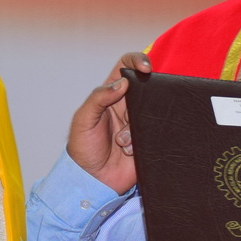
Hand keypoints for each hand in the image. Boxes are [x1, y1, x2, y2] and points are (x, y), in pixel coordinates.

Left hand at [66, 51, 150, 193]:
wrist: (93, 180)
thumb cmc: (83, 149)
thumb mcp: (83, 119)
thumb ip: (99, 97)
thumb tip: (122, 82)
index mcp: (110, 94)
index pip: (126, 66)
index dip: (137, 60)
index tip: (145, 68)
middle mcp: (127, 105)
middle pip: (146, 88)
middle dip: (145, 98)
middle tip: (133, 114)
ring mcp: (139, 122)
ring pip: (152, 112)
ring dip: (136, 127)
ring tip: (121, 141)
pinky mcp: (149, 140)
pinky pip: (157, 132)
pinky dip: (141, 141)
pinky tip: (128, 151)